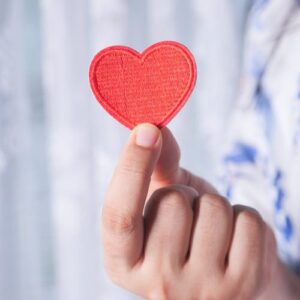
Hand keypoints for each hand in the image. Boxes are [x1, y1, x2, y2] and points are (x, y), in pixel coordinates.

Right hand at [101, 124, 299, 299]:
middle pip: (173, 202)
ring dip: (214, 206)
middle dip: (185, 195)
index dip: (131, 168)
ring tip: (210, 228)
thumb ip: (155, 168)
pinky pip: (248, 219)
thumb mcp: (160, 205)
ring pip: (214, 208)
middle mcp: (158, 285)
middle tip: (187, 216)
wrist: (221, 273)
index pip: (119, 215)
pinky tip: (234, 239)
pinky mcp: (244, 286)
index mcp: (125, 263)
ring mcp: (202, 290)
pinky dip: (243, 217)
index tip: (146, 130)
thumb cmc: (184, 235)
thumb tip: (155, 127)